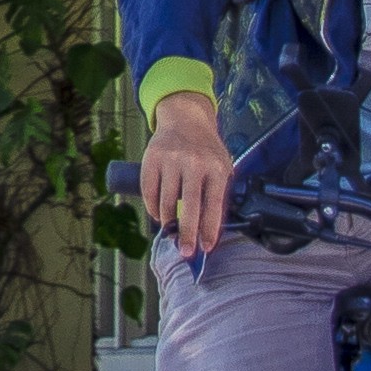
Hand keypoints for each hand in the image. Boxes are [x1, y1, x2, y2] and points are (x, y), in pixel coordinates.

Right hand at [139, 90, 232, 257]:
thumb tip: (211, 231)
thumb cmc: (206, 149)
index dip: (210, 230)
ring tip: (171, 231)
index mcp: (215, 167)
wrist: (185, 118)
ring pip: (166, 203)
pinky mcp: (151, 159)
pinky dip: (153, 209)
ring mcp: (171, 160)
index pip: (213, 205)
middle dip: (187, 234)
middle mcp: (193, 163)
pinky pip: (149, 192)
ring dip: (168, 223)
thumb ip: (218, 194)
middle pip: (189, 207)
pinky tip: (158, 215)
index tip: (206, 247)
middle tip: (186, 252)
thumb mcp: (221, 166)